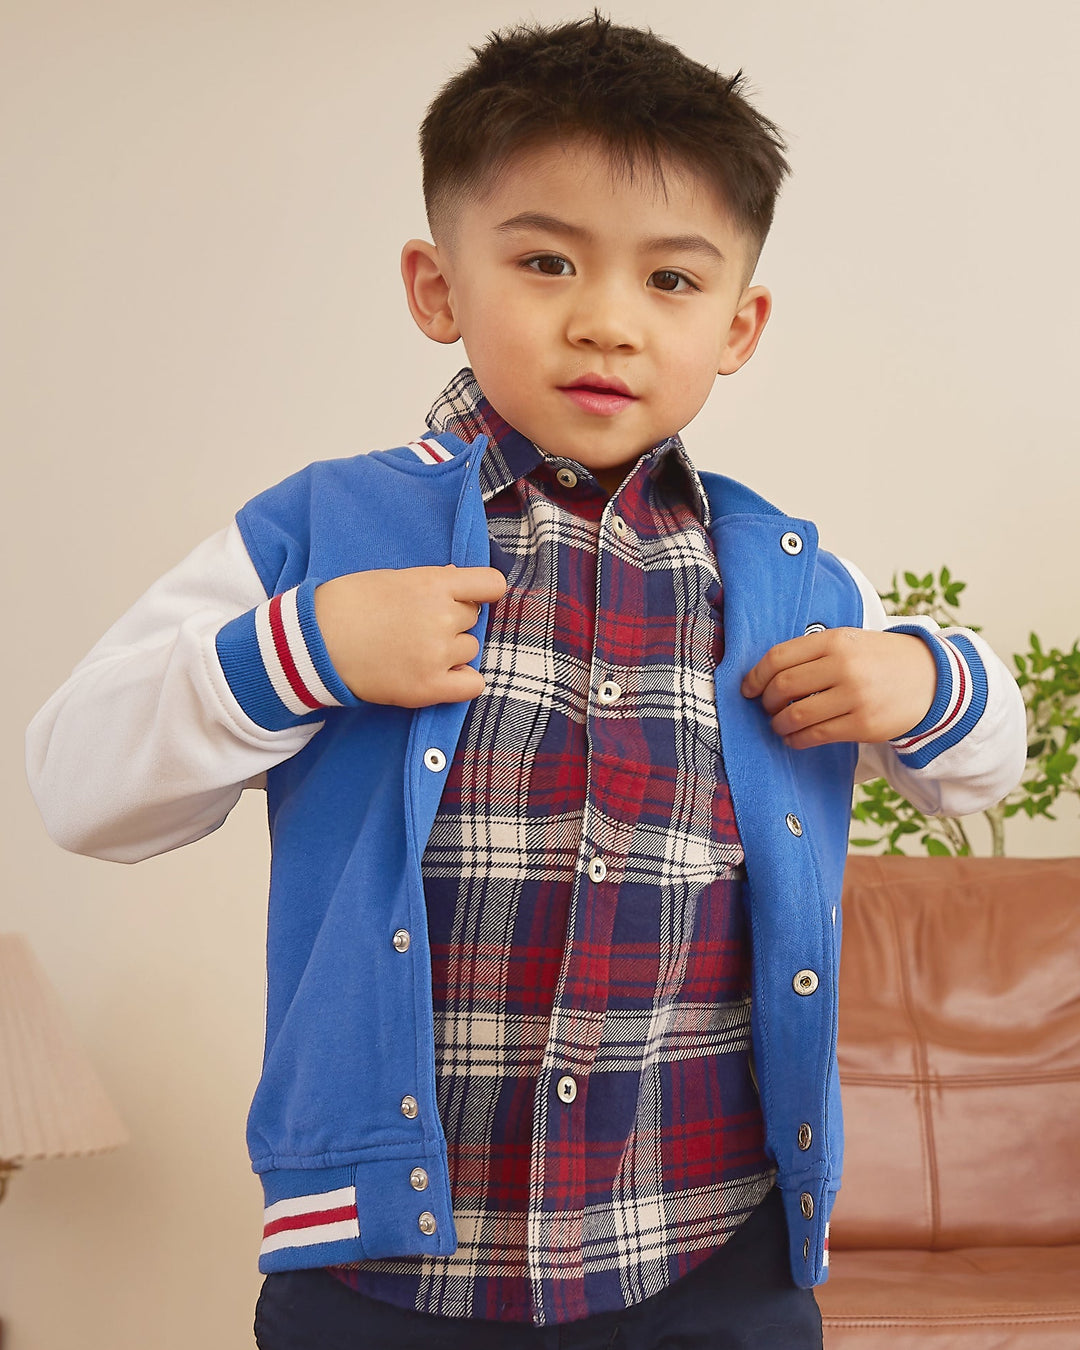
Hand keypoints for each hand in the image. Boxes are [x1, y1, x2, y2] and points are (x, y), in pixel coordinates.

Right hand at [314, 564, 506, 706]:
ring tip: (415, 649)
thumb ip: (432, 581)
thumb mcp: (393, 579)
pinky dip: (461, 680)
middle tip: (418, 626)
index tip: (473, 597)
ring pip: (469, 650)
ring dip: (451, 650)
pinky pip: (472, 685)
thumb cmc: (348, 604)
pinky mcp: (429, 687)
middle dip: (453, 621)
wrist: (315, 642)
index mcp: (434, 584)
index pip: (491, 584)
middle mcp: (442, 618)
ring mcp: (437, 654)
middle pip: (473, 619)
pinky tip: (439, 674)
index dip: (483, 591)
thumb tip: (461, 580)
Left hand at [740, 628, 937, 748]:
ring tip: (779, 724)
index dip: (755, 676)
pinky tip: (794, 738)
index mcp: (834, 640)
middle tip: (766, 707)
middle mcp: (843, 666)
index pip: (778, 658)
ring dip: (778, 724)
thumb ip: (812, 652)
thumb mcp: (848, 640)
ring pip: (795, 715)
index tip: (748, 688)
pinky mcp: (863, 724)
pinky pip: (816, 735)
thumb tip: (764, 674)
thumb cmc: (879, 660)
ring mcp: (854, 696)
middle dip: (766, 701)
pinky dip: (796, 739)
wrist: (931, 679)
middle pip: (783, 687)